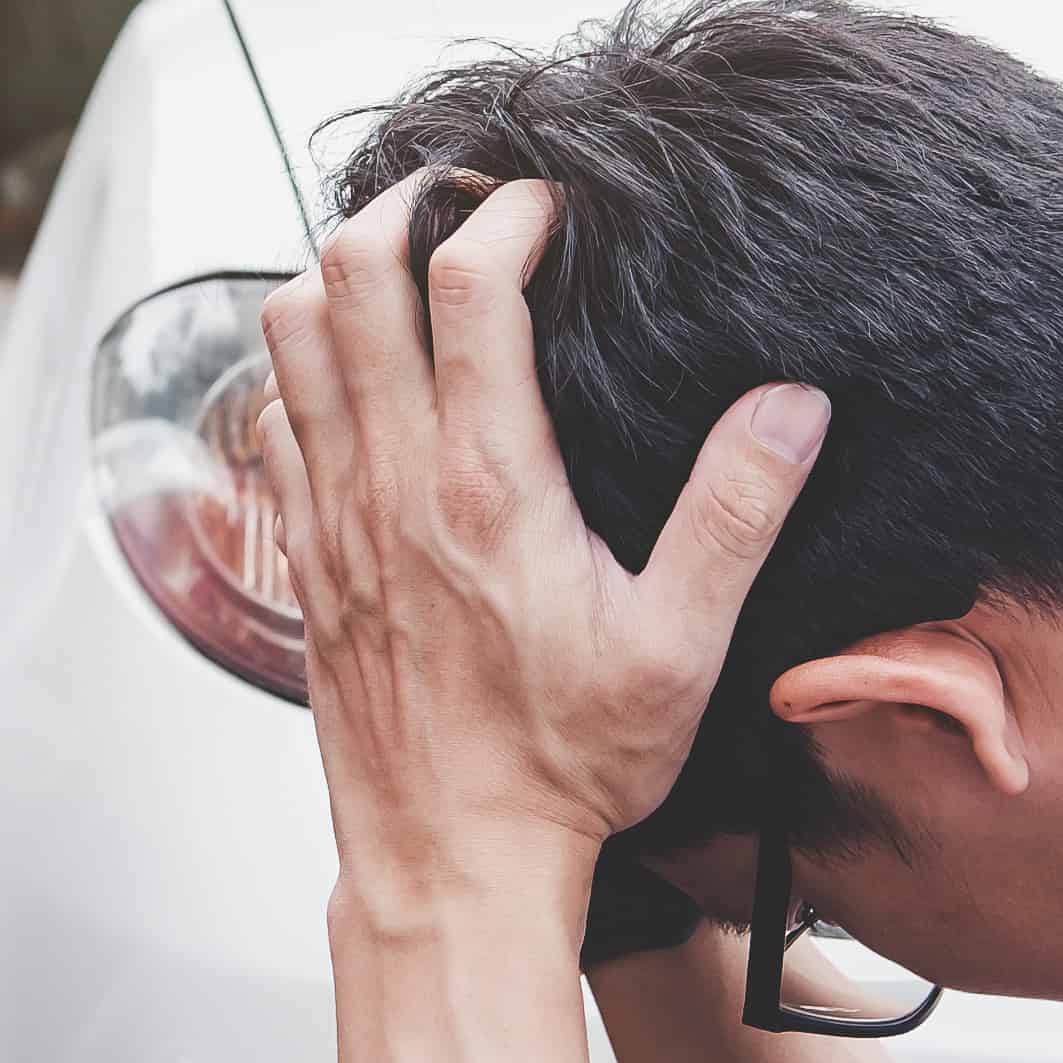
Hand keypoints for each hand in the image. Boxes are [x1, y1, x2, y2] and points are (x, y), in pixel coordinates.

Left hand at [257, 176, 826, 913]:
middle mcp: (393, 480)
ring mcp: (332, 512)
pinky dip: (299, 364)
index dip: (507, 213)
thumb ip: (736, 512)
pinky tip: (355, 376)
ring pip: (289, 332)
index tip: (552, 205)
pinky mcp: (303, 552)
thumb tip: (792, 405)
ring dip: (337, 274)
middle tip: (463, 203)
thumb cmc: (563, 766)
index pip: (468, 286)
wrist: (450, 860)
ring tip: (403, 265)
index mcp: (489, 484)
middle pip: (350, 276)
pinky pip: (270, 415)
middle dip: (406, 207)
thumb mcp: (681, 645)